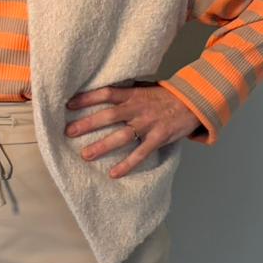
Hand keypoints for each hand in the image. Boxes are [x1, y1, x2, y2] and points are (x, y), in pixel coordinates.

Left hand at [64, 81, 198, 178]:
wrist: (193, 102)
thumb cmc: (165, 96)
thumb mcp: (145, 88)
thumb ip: (127, 92)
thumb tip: (102, 93)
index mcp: (133, 94)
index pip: (106, 93)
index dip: (87, 98)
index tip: (68, 104)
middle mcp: (138, 109)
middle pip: (109, 116)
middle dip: (88, 124)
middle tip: (69, 132)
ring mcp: (148, 124)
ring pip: (122, 136)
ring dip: (103, 146)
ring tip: (85, 155)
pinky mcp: (158, 138)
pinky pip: (140, 154)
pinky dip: (127, 165)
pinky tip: (113, 174)